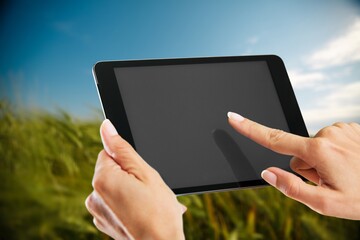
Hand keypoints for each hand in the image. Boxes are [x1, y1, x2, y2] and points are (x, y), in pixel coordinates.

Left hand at [85, 119, 185, 239]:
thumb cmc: (158, 212)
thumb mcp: (145, 173)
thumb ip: (122, 148)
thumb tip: (106, 127)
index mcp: (102, 179)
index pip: (109, 153)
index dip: (129, 161)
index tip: (141, 175)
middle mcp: (94, 196)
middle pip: (112, 170)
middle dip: (130, 176)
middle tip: (148, 191)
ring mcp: (98, 212)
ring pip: (116, 187)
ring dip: (131, 190)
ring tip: (148, 203)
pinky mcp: (105, 222)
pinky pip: (115, 203)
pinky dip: (128, 204)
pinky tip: (143, 212)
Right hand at [227, 112, 359, 219]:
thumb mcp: (326, 203)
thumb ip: (292, 188)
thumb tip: (267, 173)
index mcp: (318, 151)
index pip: (274, 139)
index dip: (250, 128)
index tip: (233, 117)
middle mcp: (327, 134)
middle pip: (298, 152)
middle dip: (307, 167)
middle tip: (330, 181)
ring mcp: (340, 128)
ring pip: (314, 147)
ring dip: (322, 161)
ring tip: (344, 173)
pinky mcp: (349, 127)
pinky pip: (329, 141)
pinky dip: (334, 153)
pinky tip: (350, 163)